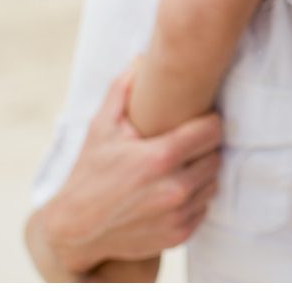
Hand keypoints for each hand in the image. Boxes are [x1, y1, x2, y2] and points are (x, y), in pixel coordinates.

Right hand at [38, 66, 223, 275]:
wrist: (75, 229)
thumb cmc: (89, 172)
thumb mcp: (101, 127)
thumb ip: (123, 89)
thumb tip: (140, 57)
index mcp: (160, 157)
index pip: (213, 130)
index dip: (208, 122)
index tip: (198, 120)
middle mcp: (174, 187)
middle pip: (216, 155)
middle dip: (204, 147)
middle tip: (188, 142)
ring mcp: (178, 213)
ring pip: (213, 181)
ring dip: (202, 172)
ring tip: (180, 165)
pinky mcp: (179, 233)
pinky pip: (204, 206)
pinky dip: (195, 197)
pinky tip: (174, 188)